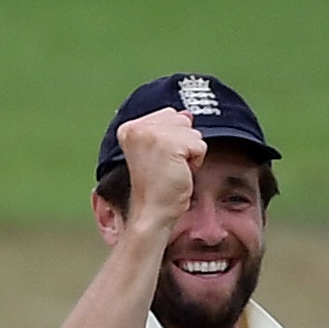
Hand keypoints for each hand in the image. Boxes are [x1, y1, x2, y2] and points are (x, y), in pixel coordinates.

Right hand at [116, 108, 206, 235]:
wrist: (152, 212)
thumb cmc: (155, 188)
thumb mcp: (160, 152)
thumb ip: (169, 130)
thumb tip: (187, 114)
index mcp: (129, 128)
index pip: (168, 115)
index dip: (173, 138)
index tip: (159, 160)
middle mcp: (138, 128)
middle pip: (182, 120)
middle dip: (182, 143)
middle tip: (167, 166)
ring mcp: (153, 135)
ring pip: (192, 131)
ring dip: (189, 153)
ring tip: (172, 170)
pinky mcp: (170, 145)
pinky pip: (199, 145)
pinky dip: (195, 161)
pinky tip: (180, 173)